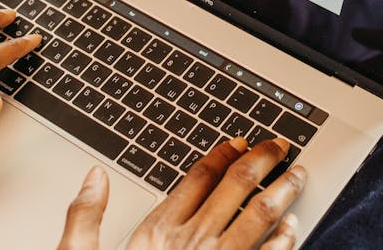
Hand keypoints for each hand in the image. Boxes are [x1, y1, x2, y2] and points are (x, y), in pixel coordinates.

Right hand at [58, 137, 305, 249]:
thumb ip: (85, 216)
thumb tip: (95, 177)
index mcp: (156, 233)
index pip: (198, 178)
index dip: (223, 155)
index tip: (240, 142)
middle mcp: (191, 244)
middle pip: (235, 187)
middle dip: (262, 161)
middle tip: (280, 146)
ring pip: (259, 216)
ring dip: (282, 191)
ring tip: (298, 175)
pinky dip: (284, 239)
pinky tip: (293, 227)